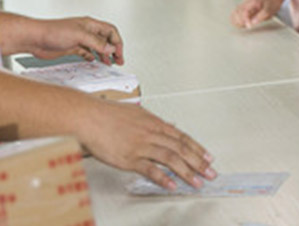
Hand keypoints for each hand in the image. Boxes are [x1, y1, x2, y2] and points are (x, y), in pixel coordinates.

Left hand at [26, 16, 123, 63]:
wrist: (35, 38)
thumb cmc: (52, 31)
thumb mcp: (79, 35)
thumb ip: (96, 42)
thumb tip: (110, 48)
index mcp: (90, 24)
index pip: (110, 31)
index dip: (117, 42)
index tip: (118, 54)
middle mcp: (86, 31)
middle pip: (105, 39)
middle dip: (113, 50)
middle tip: (118, 60)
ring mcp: (79, 39)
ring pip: (97, 47)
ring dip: (104, 55)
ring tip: (108, 63)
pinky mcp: (72, 47)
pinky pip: (86, 52)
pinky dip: (92, 57)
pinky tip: (93, 61)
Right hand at [82, 101, 215, 190]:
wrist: (88, 116)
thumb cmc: (107, 114)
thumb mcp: (135, 113)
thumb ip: (151, 122)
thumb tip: (166, 126)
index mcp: (154, 123)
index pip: (182, 137)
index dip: (197, 148)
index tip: (208, 157)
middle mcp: (151, 133)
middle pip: (180, 148)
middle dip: (198, 162)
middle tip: (210, 173)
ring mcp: (141, 146)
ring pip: (170, 159)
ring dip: (186, 172)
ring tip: (197, 182)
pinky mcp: (129, 158)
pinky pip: (150, 169)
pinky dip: (163, 178)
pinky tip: (172, 185)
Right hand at [229, 0, 277, 28]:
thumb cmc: (271, 4)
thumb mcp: (270, 9)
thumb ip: (261, 15)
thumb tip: (253, 23)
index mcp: (252, 1)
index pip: (244, 10)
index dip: (245, 19)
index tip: (249, 26)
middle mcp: (246, 2)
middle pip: (236, 11)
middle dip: (240, 21)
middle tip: (248, 26)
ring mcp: (243, 6)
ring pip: (234, 13)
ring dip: (237, 21)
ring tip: (245, 26)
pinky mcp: (243, 10)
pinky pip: (235, 15)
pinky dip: (236, 21)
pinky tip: (243, 25)